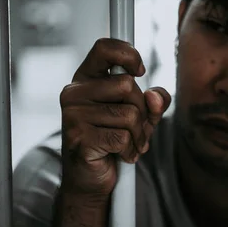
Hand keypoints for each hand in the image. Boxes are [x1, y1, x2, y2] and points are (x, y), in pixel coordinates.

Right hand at [60, 38, 171, 196]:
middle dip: (142, 111)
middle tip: (135, 129)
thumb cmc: (114, 140)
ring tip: (128, 144)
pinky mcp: (79, 138)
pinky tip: (120, 155)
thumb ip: (154, 101)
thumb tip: (154, 96)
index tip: (139, 71)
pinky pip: (123, 138)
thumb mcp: (141, 115)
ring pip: (129, 114)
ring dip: (138, 135)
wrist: (90, 178)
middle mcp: (74, 93)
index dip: (128, 54)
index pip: (104, 48)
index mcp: (86, 79)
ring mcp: (73, 115)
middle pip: (127, 85)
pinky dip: (130, 150)